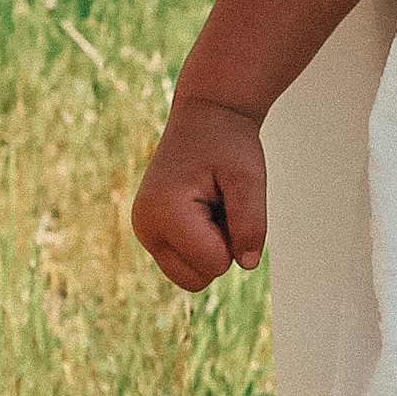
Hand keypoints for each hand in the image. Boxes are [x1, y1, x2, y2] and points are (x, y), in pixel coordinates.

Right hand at [131, 94, 269, 291]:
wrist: (206, 116)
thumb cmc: (228, 143)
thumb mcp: (249, 178)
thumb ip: (251, 224)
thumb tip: (248, 265)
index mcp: (162, 214)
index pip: (214, 264)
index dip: (235, 239)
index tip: (227, 199)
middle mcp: (145, 228)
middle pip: (197, 279)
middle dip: (221, 249)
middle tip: (220, 204)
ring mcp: (145, 232)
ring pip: (191, 276)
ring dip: (212, 248)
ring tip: (211, 206)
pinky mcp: (151, 233)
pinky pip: (187, 263)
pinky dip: (202, 245)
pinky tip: (202, 210)